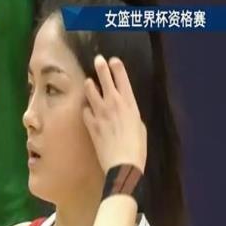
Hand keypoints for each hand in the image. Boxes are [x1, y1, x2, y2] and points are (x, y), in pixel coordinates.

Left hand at [83, 55, 146, 173]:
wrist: (123, 165)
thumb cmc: (137, 148)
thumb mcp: (140, 127)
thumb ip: (131, 115)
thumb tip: (124, 112)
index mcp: (130, 103)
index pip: (122, 78)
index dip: (116, 67)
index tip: (113, 61)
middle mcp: (114, 104)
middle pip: (104, 78)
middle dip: (100, 67)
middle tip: (98, 60)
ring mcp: (100, 113)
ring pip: (90, 90)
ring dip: (90, 86)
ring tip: (89, 83)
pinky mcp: (91, 125)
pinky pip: (85, 111)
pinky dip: (86, 109)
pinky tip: (87, 110)